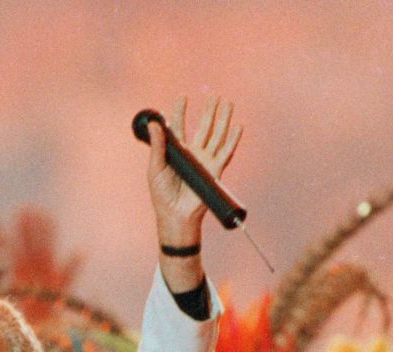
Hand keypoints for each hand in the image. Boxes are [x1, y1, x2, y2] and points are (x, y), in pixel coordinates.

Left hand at [147, 97, 242, 247]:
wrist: (176, 216)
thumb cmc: (162, 195)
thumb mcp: (155, 168)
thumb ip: (157, 146)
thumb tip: (154, 124)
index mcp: (177, 152)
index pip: (179, 126)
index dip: (179, 112)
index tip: (182, 97)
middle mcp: (193, 154)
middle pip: (203, 127)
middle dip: (208, 111)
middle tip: (213, 95)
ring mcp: (205, 161)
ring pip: (216, 136)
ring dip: (223, 119)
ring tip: (228, 103)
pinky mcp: (215, 170)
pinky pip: (226, 152)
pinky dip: (233, 139)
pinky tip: (238, 126)